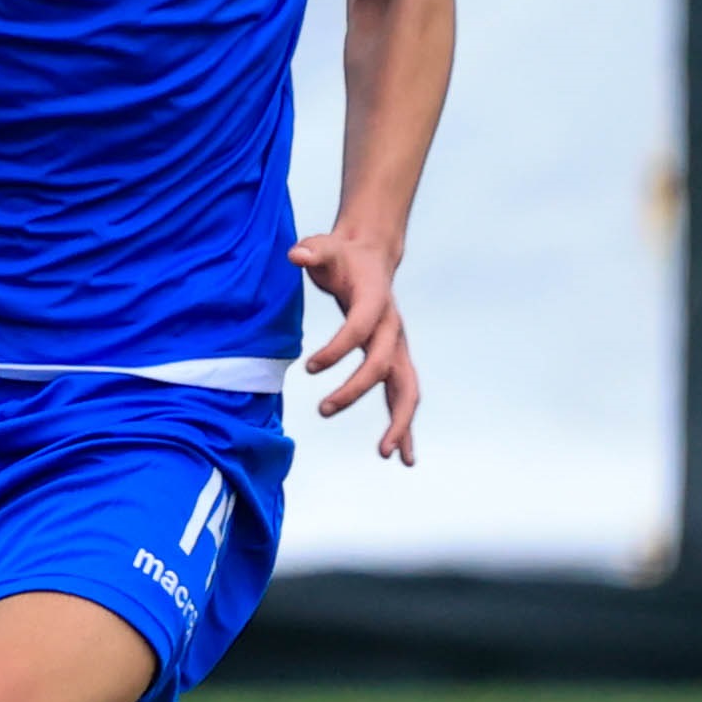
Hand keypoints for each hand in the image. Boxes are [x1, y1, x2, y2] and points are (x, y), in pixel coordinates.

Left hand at [291, 227, 421, 462]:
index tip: (308, 367)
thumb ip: (311, 251)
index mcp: (376, 303)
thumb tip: (296, 254)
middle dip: (358, 391)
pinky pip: (401, 397)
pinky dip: (402, 426)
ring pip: (406, 390)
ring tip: (387, 455)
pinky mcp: (393, 360)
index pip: (359, 330)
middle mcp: (392, 330)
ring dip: (399, 423)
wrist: (371, 257)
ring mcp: (397, 348)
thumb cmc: (342, 255)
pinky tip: (401, 455)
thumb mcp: (323, 246)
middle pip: (388, 368)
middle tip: (323, 409)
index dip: (336, 349)